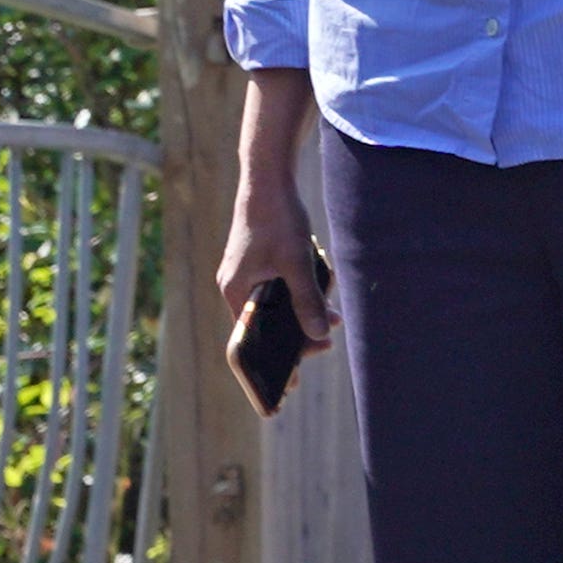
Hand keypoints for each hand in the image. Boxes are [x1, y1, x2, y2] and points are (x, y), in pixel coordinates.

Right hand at [218, 65, 335, 347]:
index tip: (288, 385)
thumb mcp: (298, 264)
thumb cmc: (278, 220)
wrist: (268, 178)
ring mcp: (244, 273)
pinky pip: (276, 288)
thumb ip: (308, 301)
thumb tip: (320, 334)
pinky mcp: (256, 262)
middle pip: (264, 325)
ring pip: (274, 305)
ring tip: (328, 317)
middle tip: (324, 344)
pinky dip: (297, 293)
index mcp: (235, 292)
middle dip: (295, 335)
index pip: (248, 340)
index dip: (267, 364)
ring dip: (300, 311)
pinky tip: (320, 290)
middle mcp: (234, 286)